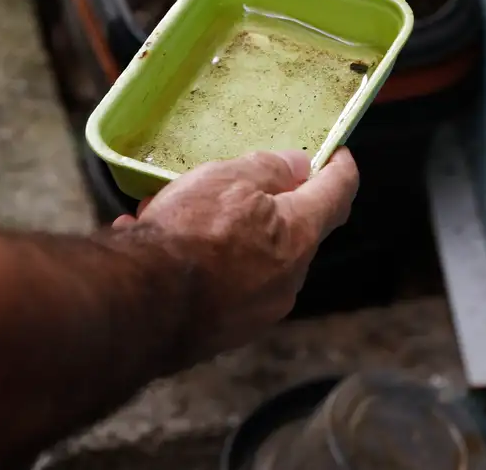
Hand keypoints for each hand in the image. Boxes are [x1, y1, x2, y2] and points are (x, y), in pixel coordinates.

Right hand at [114, 148, 358, 361]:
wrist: (144, 306)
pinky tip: (158, 247)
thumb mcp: (229, 179)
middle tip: (235, 184)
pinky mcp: (227, 331)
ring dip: (225, 235)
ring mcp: (260, 310)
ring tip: (175, 215)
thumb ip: (269, 169)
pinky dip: (202, 264)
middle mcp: (289, 278)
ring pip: (251, 258)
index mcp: (300, 235)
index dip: (341, 168)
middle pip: (292, 231)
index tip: (337, 154)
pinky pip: (222, 284)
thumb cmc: (191, 233)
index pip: (338, 193)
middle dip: (268, 206)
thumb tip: (298, 166)